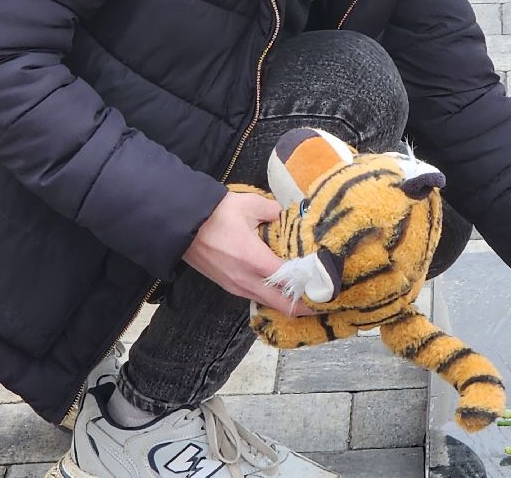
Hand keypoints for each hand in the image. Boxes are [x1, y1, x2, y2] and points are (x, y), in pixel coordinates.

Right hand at [182, 191, 316, 315]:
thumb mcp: (252, 205)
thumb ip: (277, 212)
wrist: (181, 225)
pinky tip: (284, 290)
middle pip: (281, 303)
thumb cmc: (216, 214)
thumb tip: (293, 217)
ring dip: (289, 303)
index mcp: (254, 259)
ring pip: (268, 302)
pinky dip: (273, 297)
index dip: (311, 286)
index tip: (330, 288)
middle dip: (305, 306)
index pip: (290, 281)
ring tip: (310, 296)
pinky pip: (256, 296)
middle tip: (325, 302)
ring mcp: (235, 286)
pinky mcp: (229, 286)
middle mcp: (245, 279)